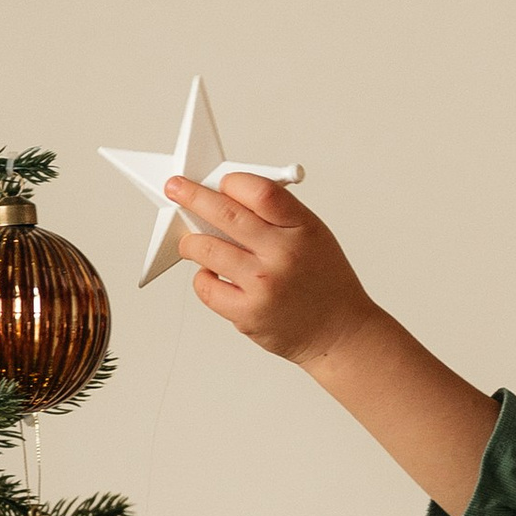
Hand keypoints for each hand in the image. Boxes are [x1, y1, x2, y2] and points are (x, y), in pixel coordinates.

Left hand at [165, 173, 372, 366]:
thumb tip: (226, 198)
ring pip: (205, 249)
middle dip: (192, 197)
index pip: (260, 191)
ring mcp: (263, 285)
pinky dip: (203, 277)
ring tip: (192, 242)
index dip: (233, 182)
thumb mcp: (314, 237)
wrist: (340, 333)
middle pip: (225, 214)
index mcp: (304, 229)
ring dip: (191, 242)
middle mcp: (283, 255)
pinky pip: (205, 286)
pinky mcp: (247, 313)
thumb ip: (277, 217)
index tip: (219, 182)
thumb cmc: (324, 282)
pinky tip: (214, 276)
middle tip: (176, 189)